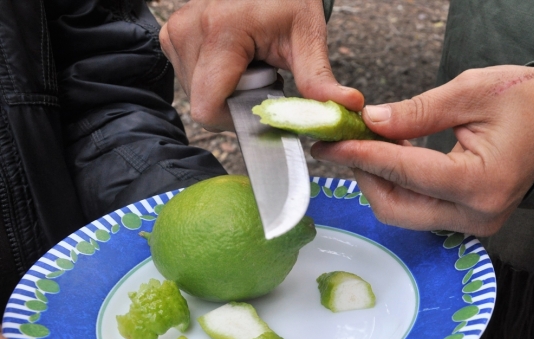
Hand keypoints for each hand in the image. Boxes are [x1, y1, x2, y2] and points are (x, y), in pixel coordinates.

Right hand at [159, 0, 362, 130]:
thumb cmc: (287, 0)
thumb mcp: (307, 37)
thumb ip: (319, 79)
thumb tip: (348, 105)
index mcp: (220, 33)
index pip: (210, 109)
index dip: (237, 120)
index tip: (263, 103)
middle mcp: (189, 32)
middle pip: (205, 104)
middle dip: (236, 103)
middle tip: (263, 75)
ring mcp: (176, 34)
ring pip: (197, 95)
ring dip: (227, 91)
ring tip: (250, 63)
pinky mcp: (172, 37)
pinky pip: (191, 80)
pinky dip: (216, 80)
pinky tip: (235, 58)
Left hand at [311, 65, 533, 235]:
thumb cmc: (530, 103)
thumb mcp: (473, 92)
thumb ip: (418, 112)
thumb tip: (372, 122)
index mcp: (481, 183)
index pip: (405, 172)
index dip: (362, 154)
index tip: (331, 141)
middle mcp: (476, 215)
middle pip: (396, 206)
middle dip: (363, 174)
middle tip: (342, 143)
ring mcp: (473, 223)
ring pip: (403, 213)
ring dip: (377, 181)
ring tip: (365, 145)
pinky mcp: (468, 220)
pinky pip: (419, 210)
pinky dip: (397, 186)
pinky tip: (389, 157)